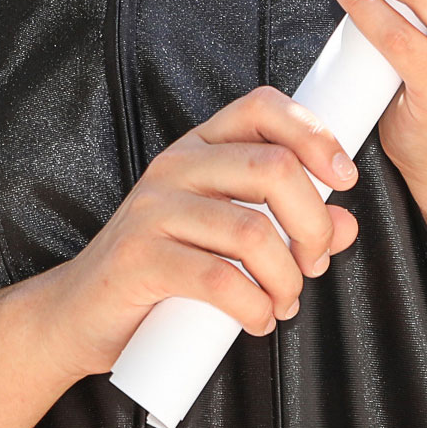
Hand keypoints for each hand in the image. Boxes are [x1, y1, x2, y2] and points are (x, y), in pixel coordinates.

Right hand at [25, 87, 359, 386]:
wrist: (81, 313)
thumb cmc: (160, 271)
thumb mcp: (226, 238)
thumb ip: (286, 225)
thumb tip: (345, 223)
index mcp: (198, 149)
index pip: (262, 108)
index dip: (314, 134)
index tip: (342, 180)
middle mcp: (175, 167)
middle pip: (273, 168)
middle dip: (313, 224)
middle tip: (315, 263)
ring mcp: (153, 210)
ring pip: (253, 231)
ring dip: (287, 279)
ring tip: (281, 302)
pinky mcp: (140, 258)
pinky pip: (220, 279)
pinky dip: (255, 308)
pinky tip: (257, 320)